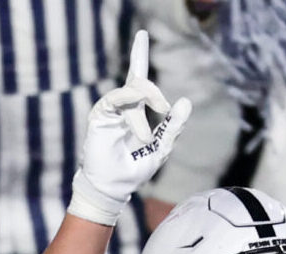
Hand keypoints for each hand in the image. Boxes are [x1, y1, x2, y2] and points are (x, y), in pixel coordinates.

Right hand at [69, 30, 192, 225]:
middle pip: (139, 82)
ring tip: (144, 137)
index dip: (139, 55)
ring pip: (131, 94)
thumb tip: (185, 101)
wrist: (114, 187)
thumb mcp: (162, 147)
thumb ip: (173, 126)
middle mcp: (122, 105)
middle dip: (155, 94)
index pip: (139, 77)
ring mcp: (110, 109)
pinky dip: (129, 107)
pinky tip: (135, 126)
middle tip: (165, 110)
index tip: (142, 33)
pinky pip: (116, 100)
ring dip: (142, 117)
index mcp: (136, 109)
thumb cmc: (135, 169)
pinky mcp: (100, 116)